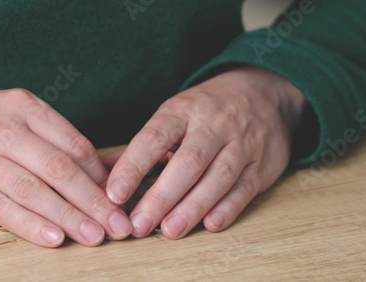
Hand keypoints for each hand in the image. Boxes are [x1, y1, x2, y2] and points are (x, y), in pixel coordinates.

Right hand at [0, 84, 131, 246]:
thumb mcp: (18, 116)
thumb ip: (61, 141)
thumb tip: (112, 166)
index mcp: (24, 107)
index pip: (74, 145)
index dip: (100, 176)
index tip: (119, 199)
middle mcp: (2, 128)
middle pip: (59, 169)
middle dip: (94, 201)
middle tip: (118, 224)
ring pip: (33, 190)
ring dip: (68, 217)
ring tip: (95, 236)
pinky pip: (0, 208)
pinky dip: (30, 224)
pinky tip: (54, 238)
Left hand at [106, 67, 305, 238]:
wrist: (263, 92)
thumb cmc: (206, 109)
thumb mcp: (175, 112)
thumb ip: (143, 145)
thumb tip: (102, 173)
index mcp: (183, 110)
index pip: (154, 137)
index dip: (133, 166)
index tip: (113, 194)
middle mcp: (214, 124)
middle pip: (188, 161)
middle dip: (162, 196)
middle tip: (139, 224)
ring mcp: (243, 143)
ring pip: (219, 176)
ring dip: (193, 206)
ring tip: (169, 230)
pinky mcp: (263, 164)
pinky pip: (246, 187)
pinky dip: (228, 208)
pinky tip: (210, 224)